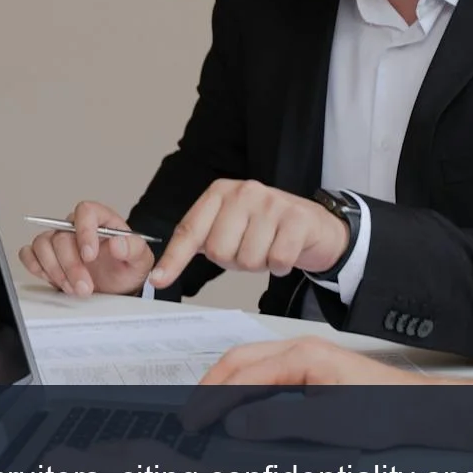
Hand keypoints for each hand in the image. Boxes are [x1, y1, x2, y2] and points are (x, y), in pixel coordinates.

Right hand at [17, 201, 153, 297]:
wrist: (116, 288)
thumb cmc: (126, 268)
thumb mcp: (140, 260)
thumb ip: (133, 248)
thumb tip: (117, 243)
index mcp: (100, 219)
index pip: (84, 211)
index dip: (84, 231)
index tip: (90, 256)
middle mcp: (75, 227)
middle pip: (62, 236)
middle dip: (71, 265)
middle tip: (85, 287)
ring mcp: (58, 240)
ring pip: (42, 244)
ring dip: (55, 270)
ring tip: (73, 287)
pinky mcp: (45, 256)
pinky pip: (28, 254)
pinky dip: (37, 268)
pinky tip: (55, 280)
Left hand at [148, 180, 350, 290]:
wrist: (315, 226)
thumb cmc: (266, 229)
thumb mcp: (229, 225)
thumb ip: (200, 240)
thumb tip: (161, 272)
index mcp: (220, 192)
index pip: (190, 229)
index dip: (175, 258)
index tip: (158, 280)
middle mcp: (244, 192)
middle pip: (219, 251)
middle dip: (233, 261)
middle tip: (249, 248)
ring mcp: (272, 203)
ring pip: (247, 259)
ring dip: (259, 264)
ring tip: (268, 248)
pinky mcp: (297, 218)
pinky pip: (277, 260)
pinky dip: (280, 266)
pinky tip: (285, 252)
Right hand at [186, 337, 472, 452]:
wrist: (421, 410)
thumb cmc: (385, 410)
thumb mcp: (329, 422)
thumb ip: (279, 421)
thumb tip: (235, 423)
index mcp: (302, 355)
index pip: (244, 374)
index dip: (214, 399)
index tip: (194, 421)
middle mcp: (300, 350)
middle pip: (240, 361)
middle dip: (211, 387)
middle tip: (190, 417)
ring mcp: (305, 359)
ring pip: (251, 366)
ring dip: (225, 387)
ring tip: (206, 413)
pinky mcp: (311, 373)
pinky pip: (266, 376)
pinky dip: (244, 390)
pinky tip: (239, 411)